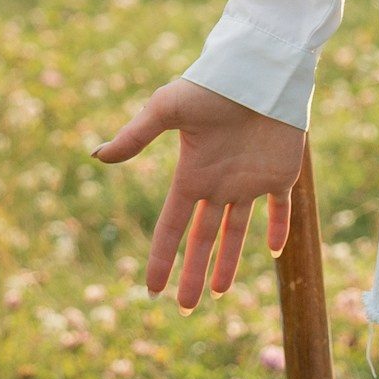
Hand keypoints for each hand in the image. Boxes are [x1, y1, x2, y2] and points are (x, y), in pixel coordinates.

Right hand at [91, 80, 308, 313]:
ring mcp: (250, 180)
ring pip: (237, 231)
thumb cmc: (212, 85)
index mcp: (191, 174)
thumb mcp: (168, 108)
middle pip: (203, 239)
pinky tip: (273, 252)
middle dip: (193, 274)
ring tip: (219, 293)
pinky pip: (281, 209)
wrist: (259, 69)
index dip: (161, 258)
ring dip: (228, 262)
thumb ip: (137, 135)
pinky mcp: (282, 172)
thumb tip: (97, 156)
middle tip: (186, 308)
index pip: (172, 226)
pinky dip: (278, 229)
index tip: (150, 289)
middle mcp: (218, 183)